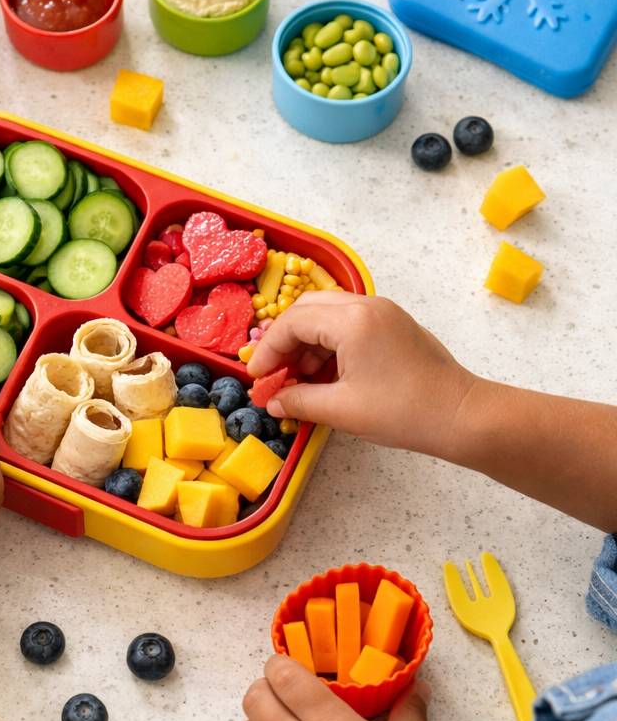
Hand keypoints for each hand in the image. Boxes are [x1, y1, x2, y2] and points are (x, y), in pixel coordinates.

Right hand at [247, 292, 474, 455]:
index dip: (268, 351)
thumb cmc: (405, 411)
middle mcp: (366, 305)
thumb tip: (273, 403)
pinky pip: (347, 324)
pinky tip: (323, 375)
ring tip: (297, 380)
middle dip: (284, 341)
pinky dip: (327, 345)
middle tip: (273, 373)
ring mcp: (382, 312)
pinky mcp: (392, 324)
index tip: (258, 378)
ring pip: (326, 315)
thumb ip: (299, 401)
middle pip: (306, 310)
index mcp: (351, 320)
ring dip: (305, 344)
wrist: (462, 416)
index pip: (292, 323)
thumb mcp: (342, 410)